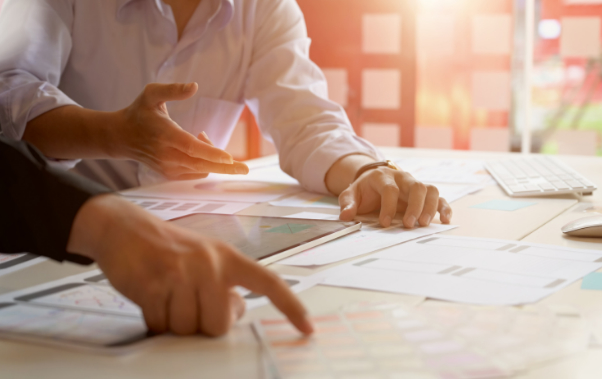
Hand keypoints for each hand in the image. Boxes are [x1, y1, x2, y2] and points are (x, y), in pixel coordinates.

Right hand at [67, 195, 312, 335]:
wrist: (124, 227)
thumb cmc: (168, 249)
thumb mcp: (205, 258)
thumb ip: (225, 285)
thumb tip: (237, 313)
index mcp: (228, 257)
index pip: (268, 283)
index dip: (290, 307)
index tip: (308, 329)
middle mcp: (210, 263)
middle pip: (219, 325)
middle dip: (201, 325)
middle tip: (185, 303)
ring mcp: (182, 273)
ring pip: (187, 329)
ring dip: (174, 322)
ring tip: (166, 295)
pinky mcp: (154, 285)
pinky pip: (161, 325)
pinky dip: (154, 320)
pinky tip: (150, 297)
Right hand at [114, 82, 248, 179]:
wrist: (121, 137)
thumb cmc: (139, 112)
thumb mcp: (151, 93)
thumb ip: (172, 90)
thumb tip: (194, 86)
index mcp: (165, 135)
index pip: (191, 148)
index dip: (211, 153)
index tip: (229, 158)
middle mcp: (167, 155)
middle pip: (201, 164)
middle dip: (225, 167)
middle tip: (246, 169)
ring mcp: (168, 168)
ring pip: (201, 169)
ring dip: (213, 157)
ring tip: (204, 135)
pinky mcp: (170, 175)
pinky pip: (196, 173)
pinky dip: (205, 163)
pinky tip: (199, 144)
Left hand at [336, 162, 451, 227]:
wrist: (373, 181)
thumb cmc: (364, 190)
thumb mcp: (351, 194)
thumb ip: (348, 203)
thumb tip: (346, 216)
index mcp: (383, 177)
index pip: (390, 189)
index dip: (388, 206)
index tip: (384, 223)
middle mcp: (402, 178)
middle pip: (416, 186)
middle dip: (414, 206)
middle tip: (409, 224)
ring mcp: (414, 185)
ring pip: (430, 189)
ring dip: (429, 207)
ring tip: (423, 224)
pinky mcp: (423, 194)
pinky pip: (438, 197)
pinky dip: (444, 207)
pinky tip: (444, 220)